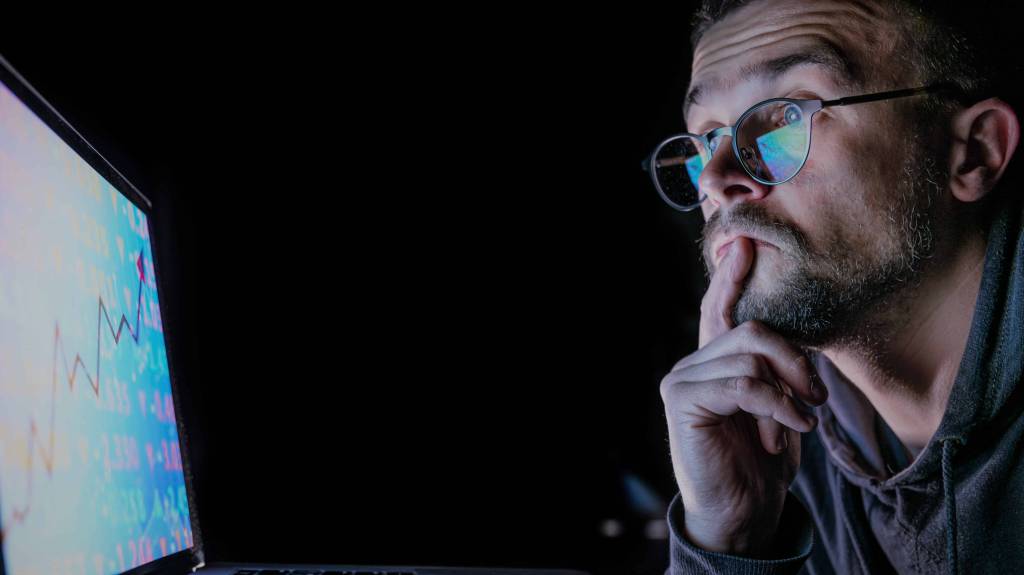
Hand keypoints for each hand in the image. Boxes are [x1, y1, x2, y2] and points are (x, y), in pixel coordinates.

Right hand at [659, 237, 826, 555]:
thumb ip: (774, 371)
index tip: (746, 243)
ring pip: (750, 355)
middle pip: (751, 330)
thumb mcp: (776, 408)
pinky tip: (794, 428)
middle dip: (795, 358)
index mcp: (712, 362)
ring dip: (789, 391)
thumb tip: (794, 340)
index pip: (720, 308)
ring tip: (803, 420)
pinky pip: (744, 385)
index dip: (732, 276)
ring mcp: (682, 380)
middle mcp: (691, 364)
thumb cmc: (760, 463)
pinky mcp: (683, 400)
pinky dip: (778, 406)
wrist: (742, 513)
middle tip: (816, 394)